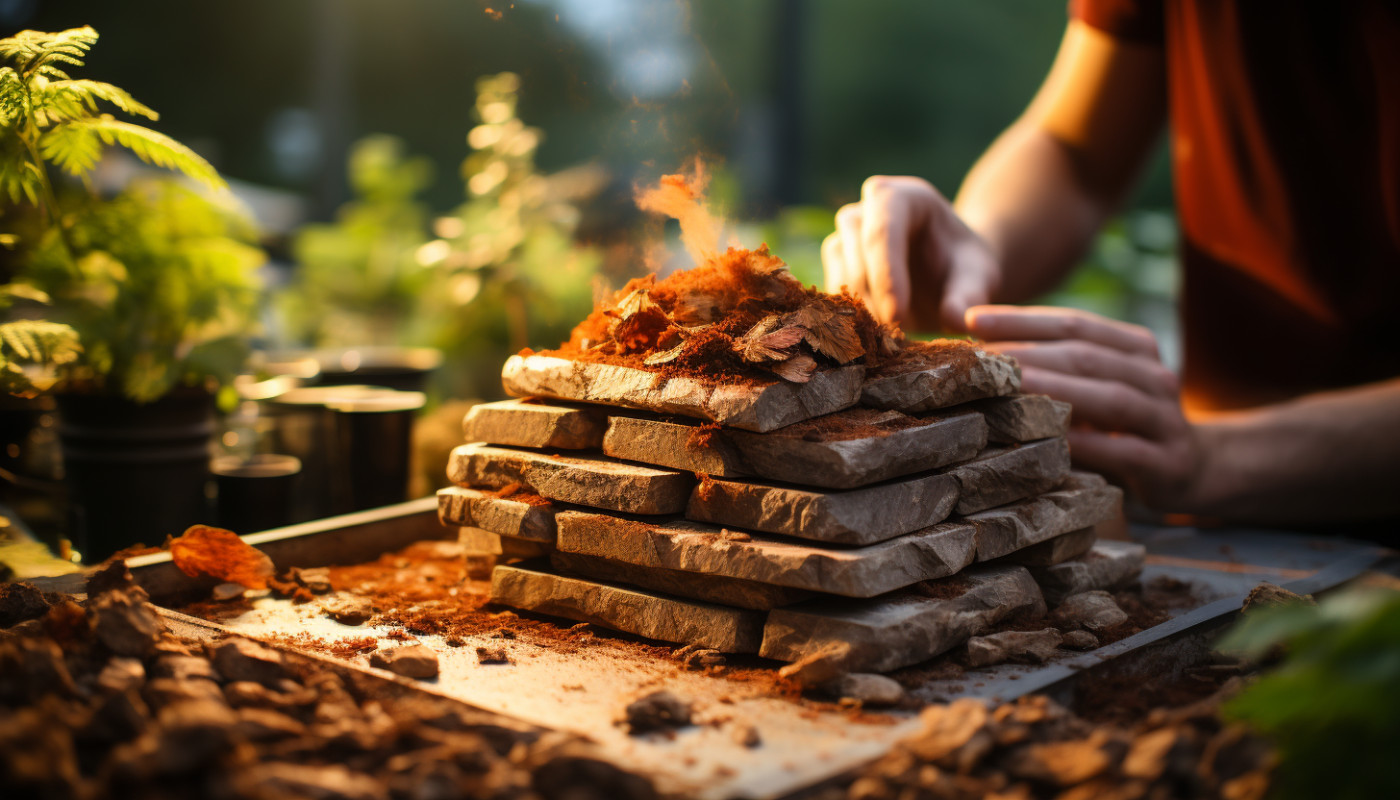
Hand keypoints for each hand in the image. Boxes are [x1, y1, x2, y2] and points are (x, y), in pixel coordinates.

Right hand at [822, 176, 1000, 331]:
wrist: (947, 275)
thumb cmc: (964, 269)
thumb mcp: (978, 278)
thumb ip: (969, 296)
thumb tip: (956, 321)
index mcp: (906, 196)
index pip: (884, 228)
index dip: (886, 275)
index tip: (898, 318)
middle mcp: (869, 206)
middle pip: (856, 246)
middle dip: (874, 294)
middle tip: (897, 332)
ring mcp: (848, 232)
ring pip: (840, 269)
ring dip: (861, 307)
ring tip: (892, 334)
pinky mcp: (837, 259)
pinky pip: (832, 289)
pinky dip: (850, 315)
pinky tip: (875, 332)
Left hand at [967, 304, 1203, 510]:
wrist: (1192, 467)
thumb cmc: (1122, 423)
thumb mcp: (1095, 386)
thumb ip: (1055, 366)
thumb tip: (977, 350)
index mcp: (1134, 347)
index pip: (1074, 322)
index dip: (1023, 319)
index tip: (971, 320)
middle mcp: (1154, 375)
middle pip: (1087, 356)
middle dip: (1031, 353)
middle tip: (981, 359)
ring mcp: (1166, 418)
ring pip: (1111, 398)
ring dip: (1058, 391)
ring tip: (1012, 388)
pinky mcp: (1168, 463)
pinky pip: (1126, 451)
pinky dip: (1092, 445)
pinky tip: (1056, 440)